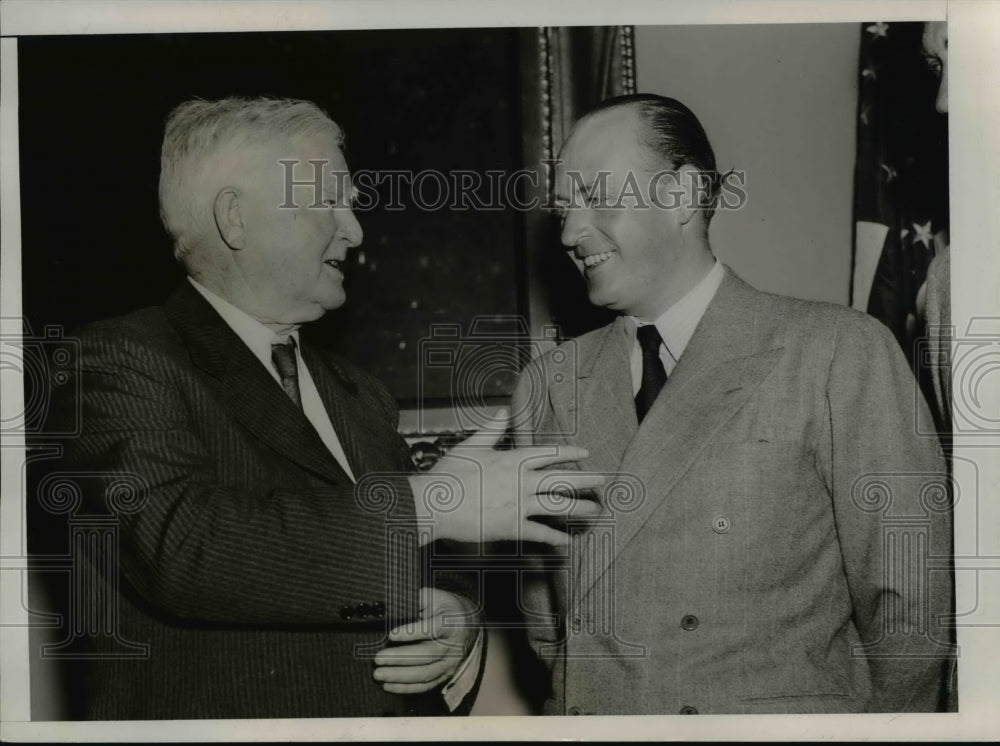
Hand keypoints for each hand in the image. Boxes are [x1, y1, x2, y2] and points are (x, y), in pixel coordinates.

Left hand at [372, 587, 478, 693]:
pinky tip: (388, 685)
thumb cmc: (446, 608)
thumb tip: (395, 603)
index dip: (412, 632)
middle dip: (400, 658)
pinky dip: (405, 688)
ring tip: (378, 674)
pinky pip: (425, 685)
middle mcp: (453, 646)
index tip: (391, 634)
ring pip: (425, 673)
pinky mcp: (445, 675)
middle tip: (378, 658)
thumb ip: (417, 599)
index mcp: (452, 623)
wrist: (468, 624)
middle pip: (426, 655)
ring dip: (399, 676)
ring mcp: (450, 663)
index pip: (432, 629)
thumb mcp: (436, 597)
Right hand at [408, 410, 603, 544]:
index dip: (570, 453)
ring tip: (596, 510)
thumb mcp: (471, 445)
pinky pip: (540, 533)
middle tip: (605, 481)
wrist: (435, 503)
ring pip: (558, 506)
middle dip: (586, 480)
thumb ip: (492, 429)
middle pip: (562, 480)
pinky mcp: (511, 527)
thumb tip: (504, 411)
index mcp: (513, 460)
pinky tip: (568, 541)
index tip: (585, 453)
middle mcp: (521, 481)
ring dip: (580, 509)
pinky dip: (556, 538)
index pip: (550, 454)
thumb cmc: (450, 474)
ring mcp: (519, 505)